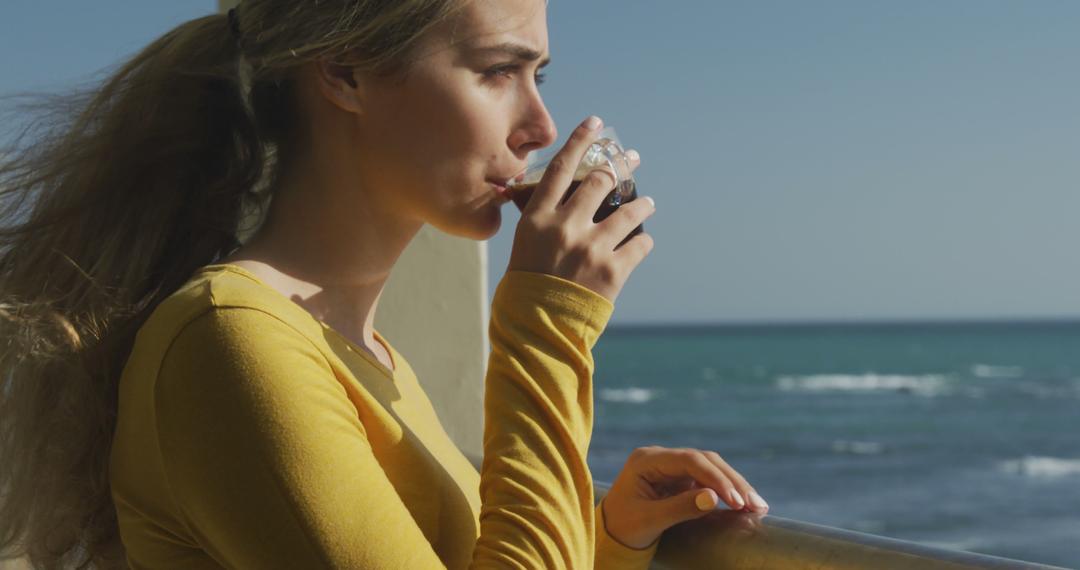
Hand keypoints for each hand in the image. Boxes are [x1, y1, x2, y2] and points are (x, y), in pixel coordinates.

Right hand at [505, 116, 654, 303]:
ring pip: (630, 211)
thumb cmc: (526, 286)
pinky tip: (642, 242)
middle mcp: (566, 226)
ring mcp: (592, 247)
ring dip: (642, 205)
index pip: (562, 167)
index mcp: (539, 217)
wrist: (537, 328)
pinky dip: (643, 242)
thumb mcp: (525, 244)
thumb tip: (565, 197)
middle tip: (632, 158)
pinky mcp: (613, 271)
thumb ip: (543, 218)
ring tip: (647, 203)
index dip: (581, 141)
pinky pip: (640, 246)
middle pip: (600, 182)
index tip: (597, 124)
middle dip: (621, 166)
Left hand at [599, 446, 768, 549]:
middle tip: (755, 505)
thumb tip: (713, 498)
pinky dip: (728, 490)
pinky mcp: (682, 478)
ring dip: (735, 485)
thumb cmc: (624, 526)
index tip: (735, 500)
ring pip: (712, 467)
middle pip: (705, 460)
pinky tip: (746, 504)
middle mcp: (662, 457)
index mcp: (647, 460)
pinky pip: (710, 479)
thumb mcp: (649, 520)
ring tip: (758, 506)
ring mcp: (673, 467)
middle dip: (732, 481)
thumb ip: (679, 507)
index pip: (689, 460)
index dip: (715, 477)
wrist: (612, 532)